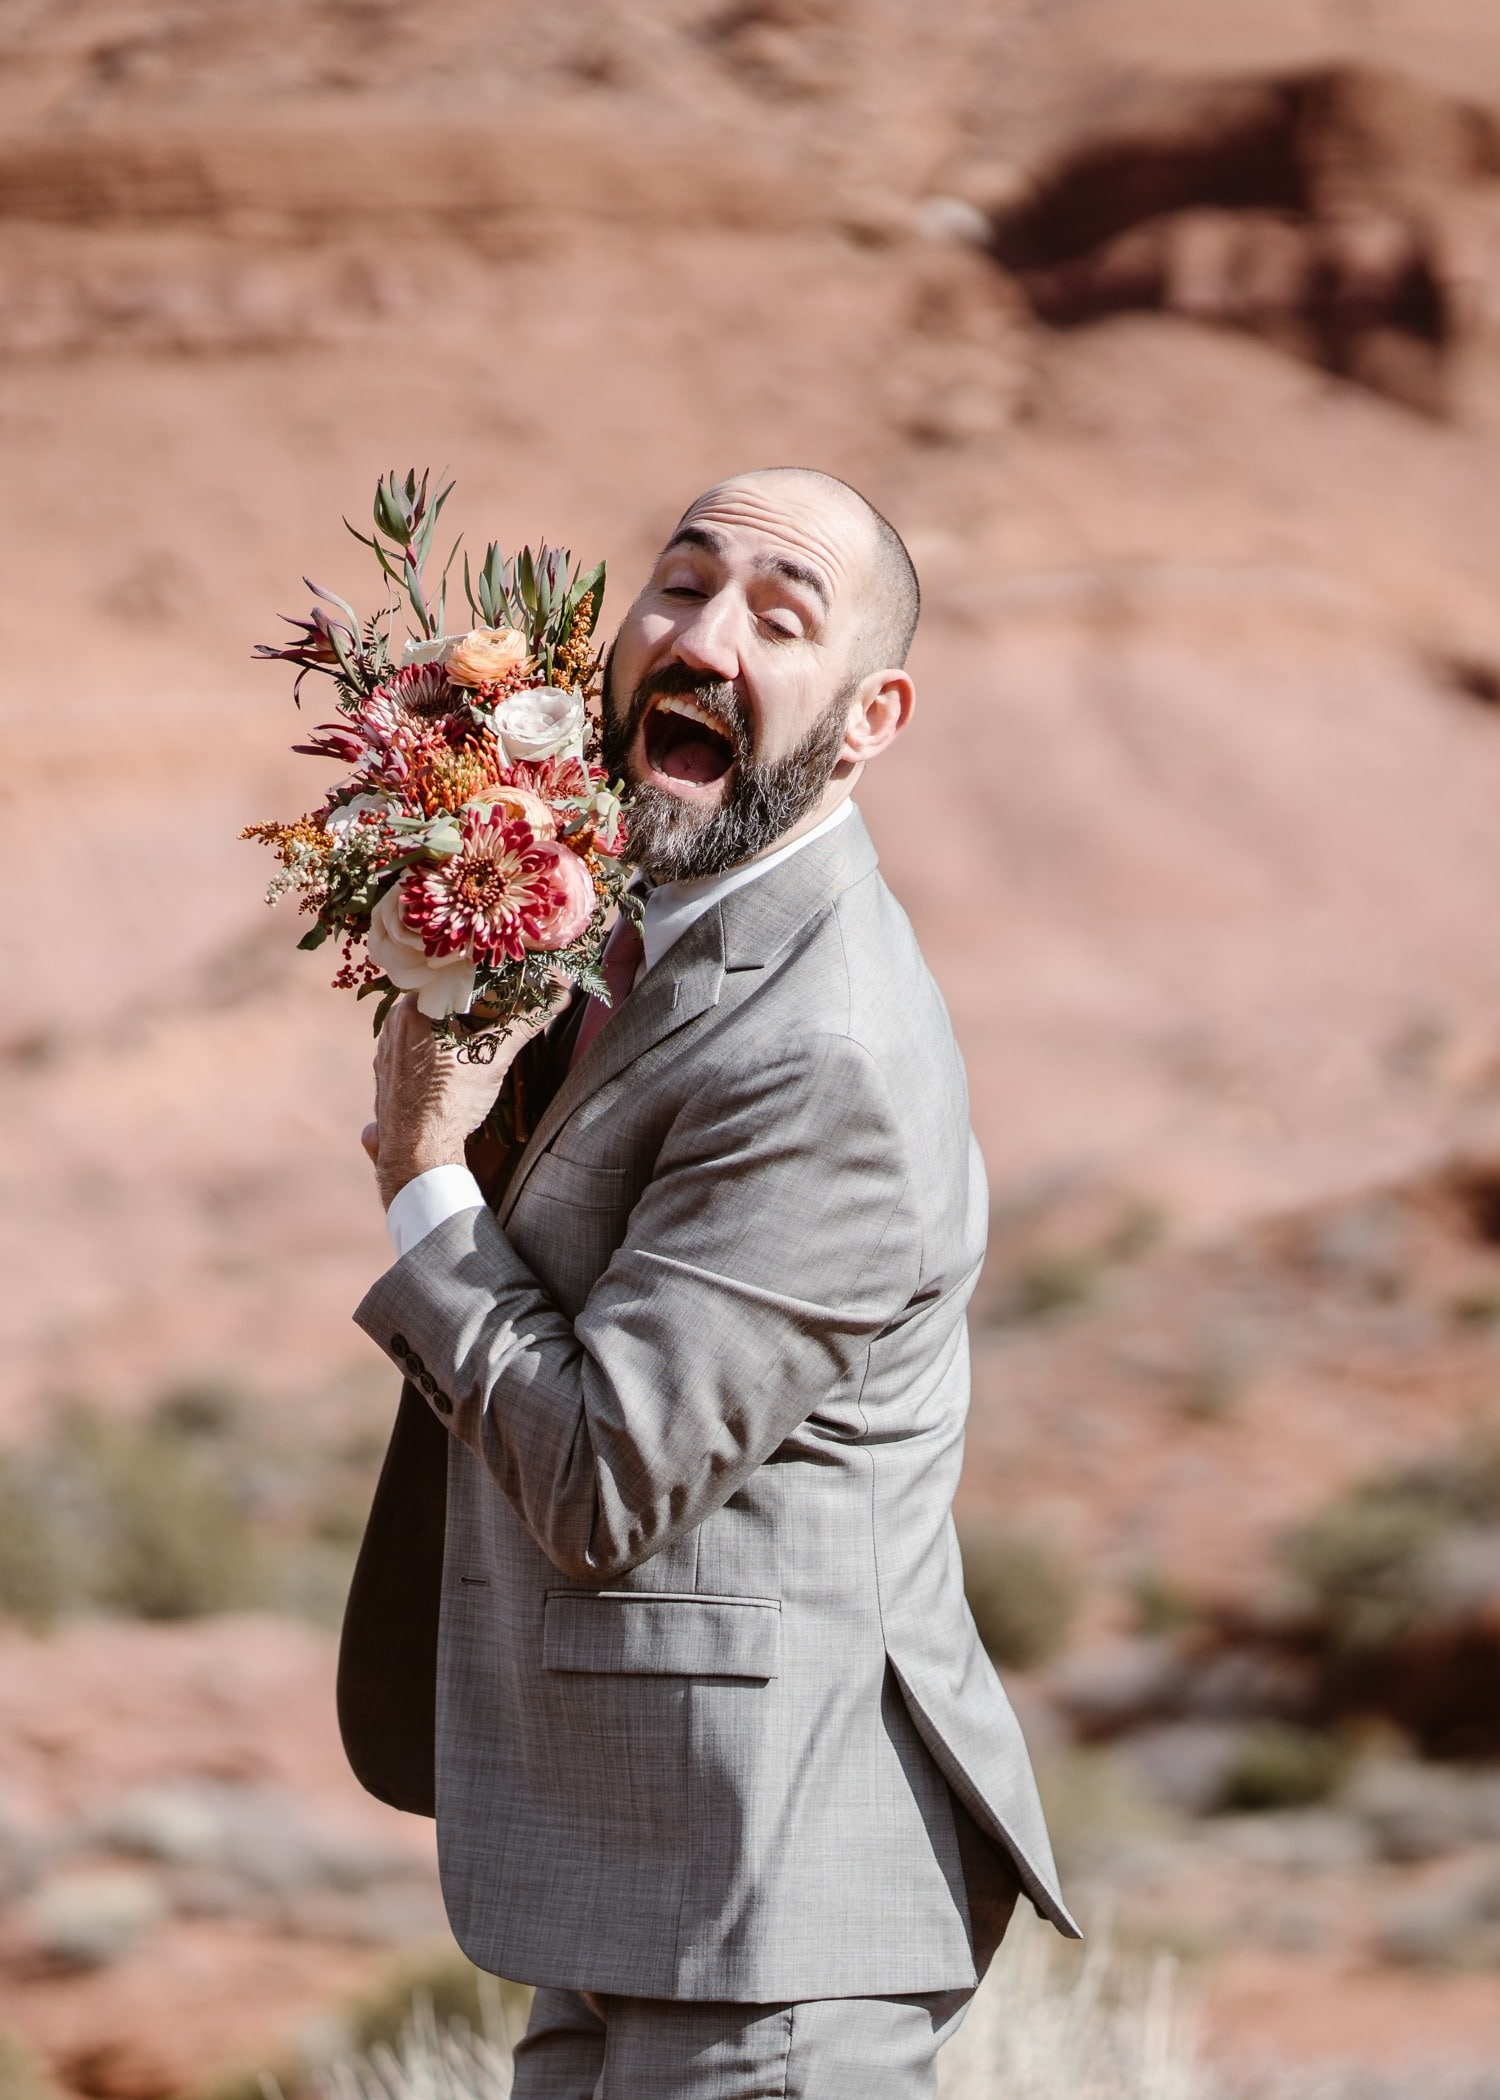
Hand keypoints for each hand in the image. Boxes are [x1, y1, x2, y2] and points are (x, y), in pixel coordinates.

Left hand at [361, 994, 556, 1209]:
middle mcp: (393, 1025)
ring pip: (428, 1026)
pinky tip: (456, 1065)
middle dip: (473, 1008)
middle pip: (440, 1003)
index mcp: (413, 1010)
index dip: (485, 983)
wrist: (417, 1154)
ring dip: (455, 1029)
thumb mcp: (492, 1058)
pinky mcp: (387, 1074)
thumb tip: (560, 995)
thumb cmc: (450, 1103)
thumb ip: (524, 1022)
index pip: (453, 981)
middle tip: (502, 1013)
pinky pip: (416, 1048)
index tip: (509, 988)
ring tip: (482, 1040)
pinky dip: (438, 1049)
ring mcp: (386, 1050)